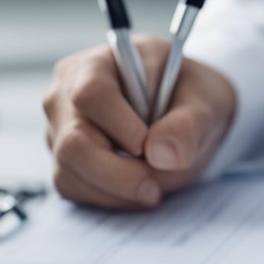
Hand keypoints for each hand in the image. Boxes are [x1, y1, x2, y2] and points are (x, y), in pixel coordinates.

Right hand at [43, 37, 236, 208]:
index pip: (90, 95)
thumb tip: (160, 154)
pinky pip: (74, 189)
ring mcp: (60, 130)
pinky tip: (136, 190)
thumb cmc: (189, 99)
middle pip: (73, 142)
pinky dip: (109, 199)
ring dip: (117, 191)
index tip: (148, 146)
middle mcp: (66, 95)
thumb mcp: (203, 102)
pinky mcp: (64, 161)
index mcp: (97, 64)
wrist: (185, 117)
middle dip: (118, 174)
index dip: (119, 126)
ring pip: (69, 172)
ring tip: (154, 186)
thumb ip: (187, 125)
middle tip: (155, 188)